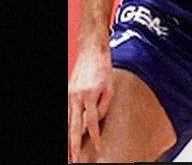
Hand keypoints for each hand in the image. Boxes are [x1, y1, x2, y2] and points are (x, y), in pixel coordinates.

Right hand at [68, 46, 113, 161]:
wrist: (91, 51)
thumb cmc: (103, 68)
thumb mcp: (110, 86)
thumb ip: (104, 105)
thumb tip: (96, 120)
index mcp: (90, 95)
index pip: (92, 122)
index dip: (95, 136)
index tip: (99, 147)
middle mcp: (76, 97)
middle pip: (73, 127)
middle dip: (74, 145)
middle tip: (74, 159)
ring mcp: (70, 95)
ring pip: (67, 122)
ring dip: (68, 138)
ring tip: (70, 153)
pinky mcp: (68, 93)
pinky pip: (67, 113)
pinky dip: (67, 125)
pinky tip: (69, 135)